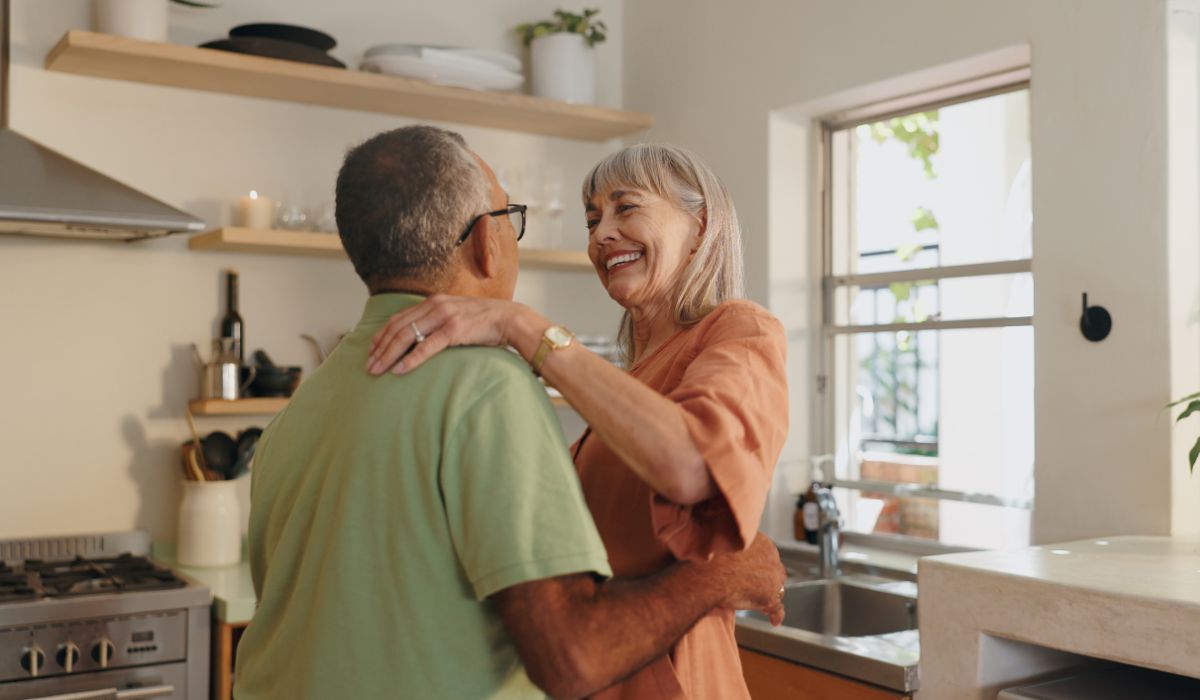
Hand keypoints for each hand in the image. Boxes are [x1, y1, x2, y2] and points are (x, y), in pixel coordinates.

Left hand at [366, 294, 519, 374]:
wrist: (509, 318)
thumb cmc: (484, 321)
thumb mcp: (456, 315)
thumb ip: (437, 321)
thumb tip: (421, 338)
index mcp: (433, 301)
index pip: (399, 319)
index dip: (382, 336)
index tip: (371, 352)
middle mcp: (435, 305)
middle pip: (398, 328)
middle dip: (380, 348)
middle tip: (368, 366)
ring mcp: (444, 317)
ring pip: (407, 336)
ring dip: (389, 355)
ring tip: (377, 370)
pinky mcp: (454, 330)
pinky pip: (426, 346)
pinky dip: (410, 359)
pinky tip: (399, 370)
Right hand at [711, 532, 786, 625]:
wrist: (709, 574)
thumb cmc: (710, 559)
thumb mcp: (724, 544)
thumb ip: (734, 549)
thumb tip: (725, 553)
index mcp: (761, 542)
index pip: (768, 555)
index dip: (761, 566)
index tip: (754, 572)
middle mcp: (771, 557)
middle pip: (775, 571)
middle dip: (768, 580)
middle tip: (759, 589)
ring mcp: (773, 578)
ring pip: (778, 589)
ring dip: (772, 596)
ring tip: (763, 606)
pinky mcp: (770, 596)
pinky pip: (777, 608)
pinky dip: (776, 615)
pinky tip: (774, 621)